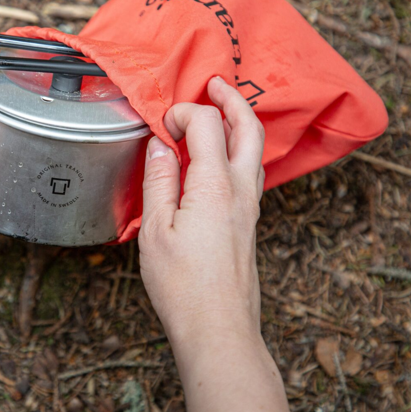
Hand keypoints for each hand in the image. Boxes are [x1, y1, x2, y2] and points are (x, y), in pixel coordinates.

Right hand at [138, 77, 292, 411]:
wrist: (219, 328)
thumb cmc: (183, 286)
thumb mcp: (155, 230)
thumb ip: (159, 180)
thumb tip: (159, 147)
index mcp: (214, 186)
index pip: (207, 125)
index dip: (184, 113)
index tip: (163, 124)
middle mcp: (241, 191)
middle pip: (248, 128)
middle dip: (232, 100)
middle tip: (215, 84)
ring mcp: (250, 208)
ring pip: (255, 150)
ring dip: (240, 123)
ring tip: (221, 111)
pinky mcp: (250, 223)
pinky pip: (251, 172)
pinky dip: (239, 149)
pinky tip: (221, 158)